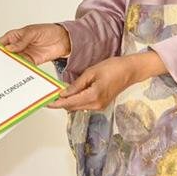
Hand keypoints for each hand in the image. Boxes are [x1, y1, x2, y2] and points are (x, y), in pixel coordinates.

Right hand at [0, 23, 70, 64]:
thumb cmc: (48, 31)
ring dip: (10, 66)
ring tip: (6, 71)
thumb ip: (22, 41)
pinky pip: (23, 66)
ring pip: (13, 61)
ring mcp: (24, 54)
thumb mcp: (33, 32)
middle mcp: (18, 46)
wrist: (63, 40)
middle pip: (6, 54)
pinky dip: (20, 70)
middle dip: (1, 59)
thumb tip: (9, 48)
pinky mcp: (31, 62)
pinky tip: (17, 72)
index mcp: (15, 36)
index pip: (2, 42)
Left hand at [50, 52, 164, 110]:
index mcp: (93, 96)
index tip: (46, 102)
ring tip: (59, 93)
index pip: (70, 102)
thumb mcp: (91, 72)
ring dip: (68, 102)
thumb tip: (63, 93)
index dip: (56, 103)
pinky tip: (72, 93)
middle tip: (50, 95)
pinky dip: (76, 101)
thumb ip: (76, 85)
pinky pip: (84, 105)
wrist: (130, 71)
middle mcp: (96, 105)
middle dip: (61, 103)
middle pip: (72, 107)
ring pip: (78, 107)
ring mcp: (100, 106)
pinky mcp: (101, 105)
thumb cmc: (113, 68)